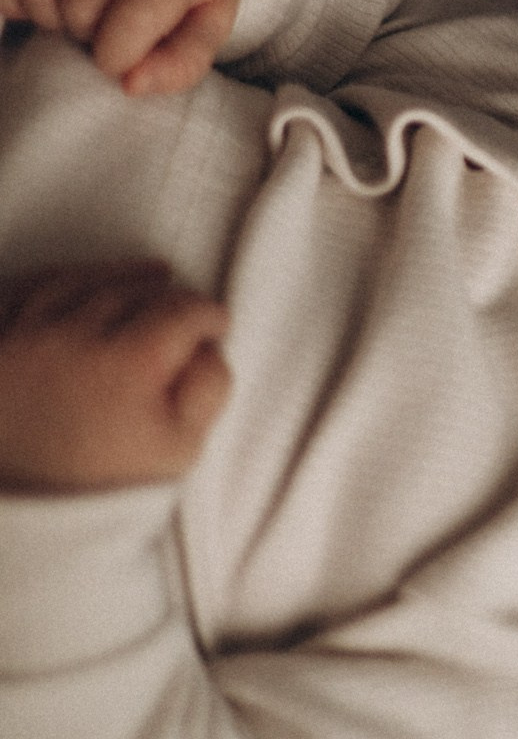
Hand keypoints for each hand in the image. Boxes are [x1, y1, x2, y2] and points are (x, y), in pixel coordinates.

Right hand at [0, 0, 239, 94]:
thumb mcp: (204, 30)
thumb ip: (179, 66)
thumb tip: (131, 83)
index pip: (131, 20)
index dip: (116, 56)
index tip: (122, 55)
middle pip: (76, 1)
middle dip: (82, 31)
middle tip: (100, 25)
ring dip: (43, 10)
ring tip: (73, 9)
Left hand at [0, 260, 230, 493]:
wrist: (17, 523)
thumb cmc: (100, 487)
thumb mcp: (180, 449)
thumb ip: (210, 387)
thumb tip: (208, 346)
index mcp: (128, 361)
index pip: (185, 310)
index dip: (210, 316)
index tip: (216, 326)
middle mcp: (72, 336)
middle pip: (134, 291)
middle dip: (168, 297)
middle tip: (183, 311)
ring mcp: (22, 337)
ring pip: (79, 281)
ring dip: (117, 275)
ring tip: (144, 279)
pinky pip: (23, 290)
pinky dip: (56, 279)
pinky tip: (79, 281)